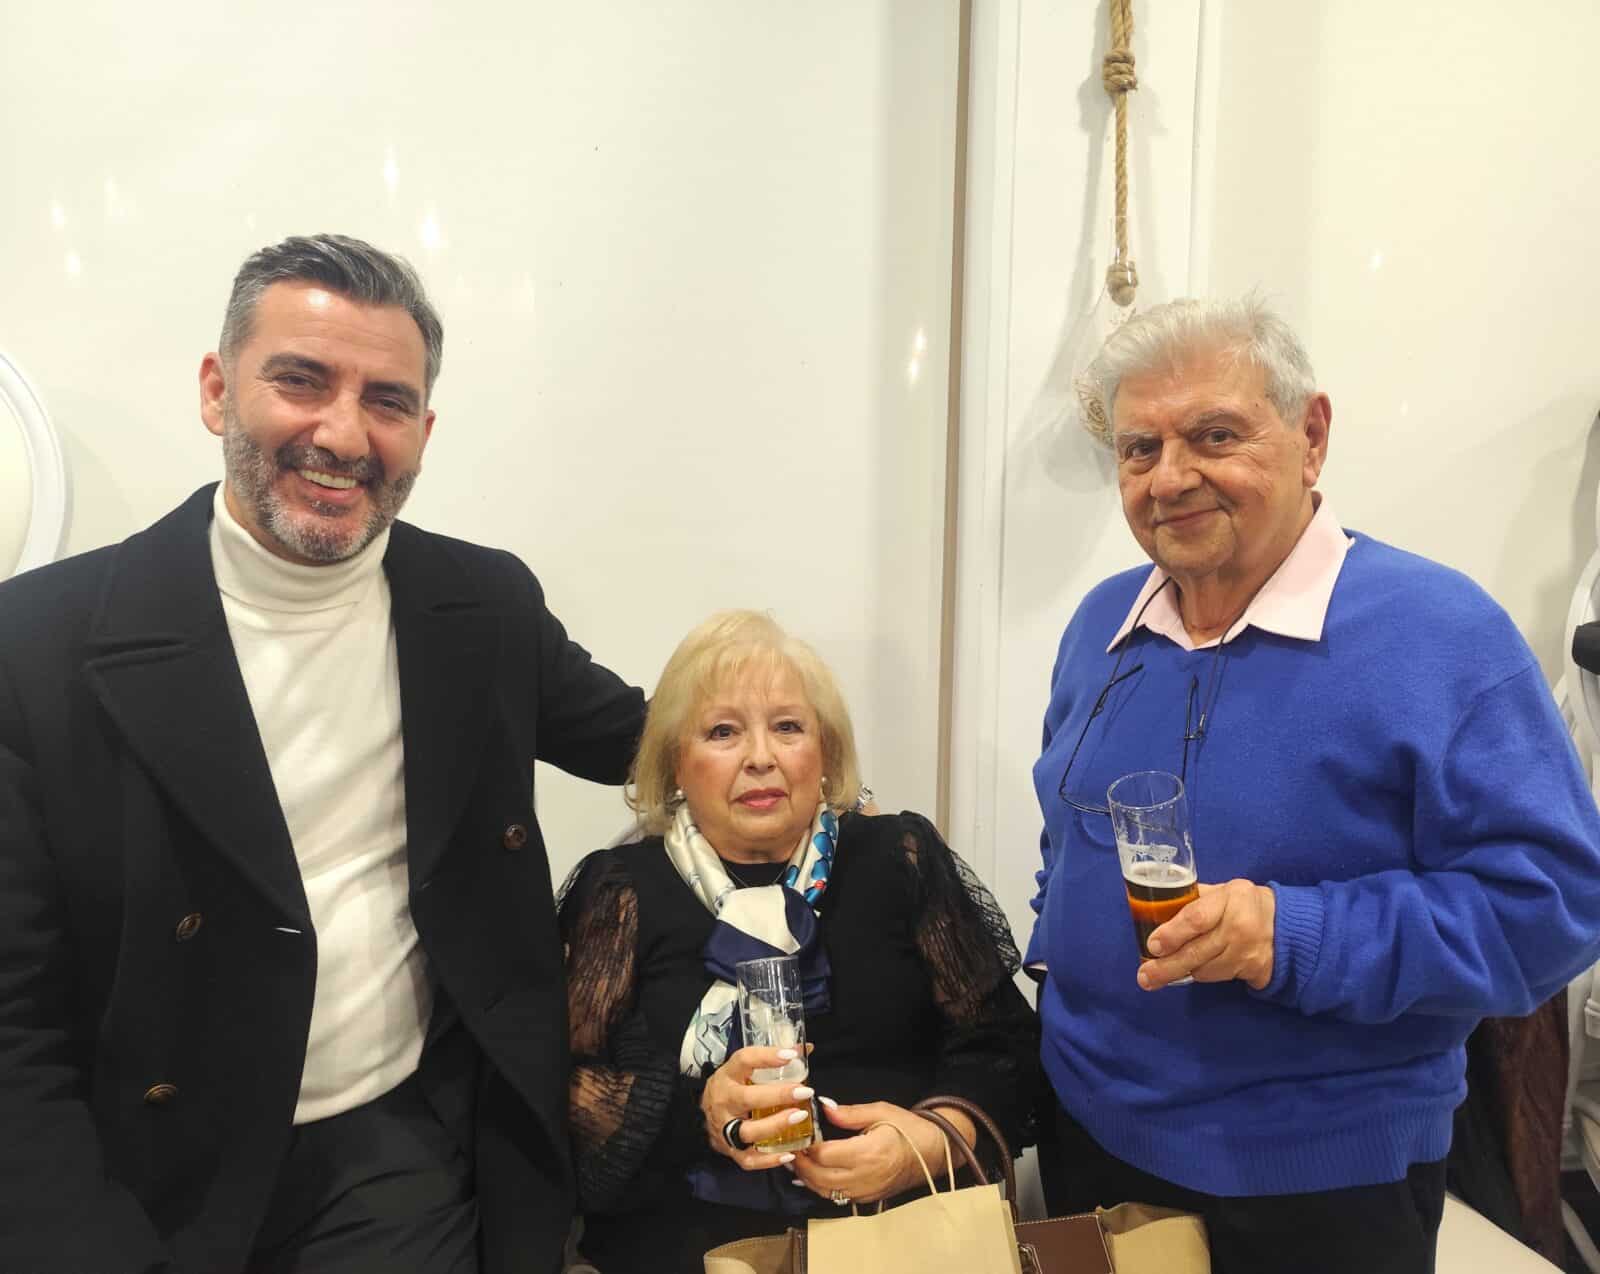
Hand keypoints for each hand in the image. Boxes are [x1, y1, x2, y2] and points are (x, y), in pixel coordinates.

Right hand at [699, 1045, 814, 1171]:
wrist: (705, 1114)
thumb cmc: (733, 1087)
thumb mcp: (745, 1070)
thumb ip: (773, 1061)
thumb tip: (806, 1048)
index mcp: (728, 1075)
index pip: (744, 1060)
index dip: (767, 1057)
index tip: (791, 1055)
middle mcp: (723, 1101)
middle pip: (746, 1098)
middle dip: (777, 1095)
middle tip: (804, 1091)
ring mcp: (724, 1128)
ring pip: (747, 1132)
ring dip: (775, 1126)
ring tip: (800, 1117)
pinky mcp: (729, 1150)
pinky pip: (748, 1159)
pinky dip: (769, 1160)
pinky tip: (790, 1154)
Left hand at [792, 1100, 960, 1204]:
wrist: (934, 1152)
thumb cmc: (908, 1128)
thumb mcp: (880, 1111)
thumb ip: (849, 1113)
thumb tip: (823, 1107)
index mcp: (868, 1153)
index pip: (824, 1154)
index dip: (806, 1145)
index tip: (796, 1132)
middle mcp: (864, 1177)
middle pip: (819, 1177)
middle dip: (800, 1164)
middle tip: (790, 1147)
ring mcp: (865, 1192)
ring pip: (824, 1191)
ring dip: (806, 1178)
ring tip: (795, 1160)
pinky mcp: (867, 1199)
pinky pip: (836, 1197)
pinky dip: (820, 1187)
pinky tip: (811, 1175)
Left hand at [1139, 879, 1275, 990]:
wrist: (1287, 927)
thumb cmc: (1244, 904)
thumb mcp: (1223, 891)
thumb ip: (1193, 898)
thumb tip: (1155, 908)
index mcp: (1230, 898)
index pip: (1196, 919)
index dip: (1172, 934)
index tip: (1152, 946)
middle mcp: (1240, 926)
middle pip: (1196, 951)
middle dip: (1166, 967)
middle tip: (1144, 977)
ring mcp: (1247, 952)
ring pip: (1204, 968)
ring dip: (1180, 971)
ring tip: (1157, 975)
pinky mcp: (1251, 971)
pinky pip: (1216, 977)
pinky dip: (1199, 974)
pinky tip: (1188, 970)